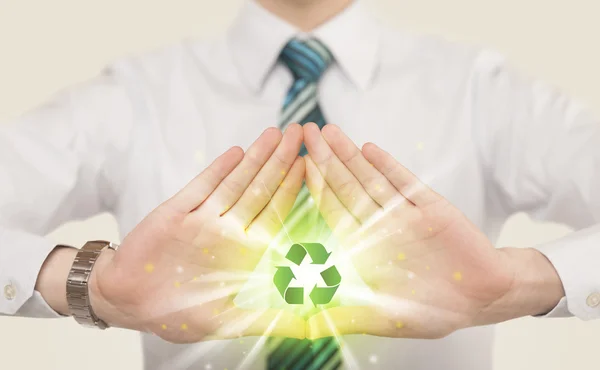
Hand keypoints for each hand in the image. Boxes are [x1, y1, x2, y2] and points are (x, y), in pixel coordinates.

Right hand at [89, 125, 306, 342]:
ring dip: (255, 158)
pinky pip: (201, 187)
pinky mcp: (177, 212)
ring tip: (275, 133)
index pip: (276, 213)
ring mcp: (204, 219)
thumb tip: (315, 327)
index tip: (314, 164)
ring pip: (236, 182)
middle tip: (300, 134)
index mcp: (246, 252)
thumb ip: (273, 317)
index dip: (294, 188)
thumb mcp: (232, 321)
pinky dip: (218, 170)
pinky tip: (235, 152)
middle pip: (261, 189)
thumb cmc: (178, 313)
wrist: (129, 300)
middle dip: (281, 161)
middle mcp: (229, 231)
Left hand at [302, 123, 564, 338]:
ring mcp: (404, 216)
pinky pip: (406, 184)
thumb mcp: (384, 320)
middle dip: (326, 161)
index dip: (315, 187)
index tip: (296, 164)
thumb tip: (302, 325)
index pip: (333, 212)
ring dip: (351, 156)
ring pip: (372, 180)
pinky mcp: (432, 209)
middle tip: (307, 132)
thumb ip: (345, 316)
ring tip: (330, 132)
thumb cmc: (435, 311)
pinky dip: (388, 167)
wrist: (483, 297)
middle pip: (347, 188)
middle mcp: (380, 228)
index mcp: (365, 250)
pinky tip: (369, 149)